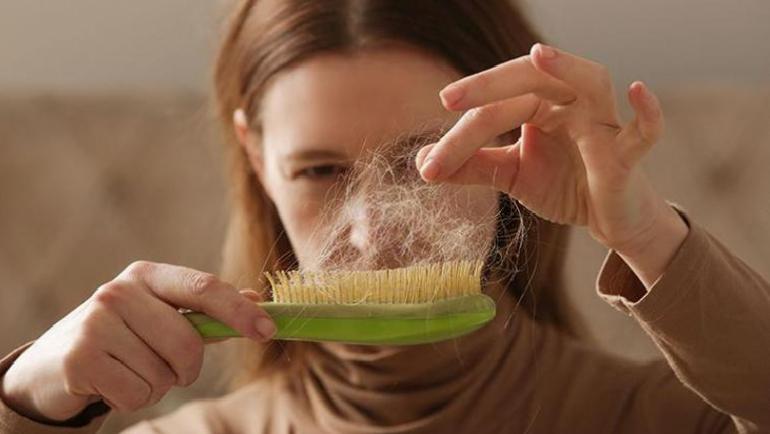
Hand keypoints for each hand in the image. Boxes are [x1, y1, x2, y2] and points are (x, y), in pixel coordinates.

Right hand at [0, 261, 274, 422]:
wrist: (53, 363)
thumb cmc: (123, 337)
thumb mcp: (162, 316)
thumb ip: (209, 312)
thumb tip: (258, 301)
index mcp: (148, 275)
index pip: (204, 287)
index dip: (239, 310)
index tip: (268, 331)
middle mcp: (120, 291)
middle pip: (188, 342)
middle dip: (187, 368)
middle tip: (167, 368)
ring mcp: (96, 322)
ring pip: (163, 374)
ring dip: (156, 385)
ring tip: (129, 371)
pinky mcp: (80, 357)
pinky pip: (137, 394)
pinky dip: (132, 399)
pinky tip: (111, 384)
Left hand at [416, 43, 684, 260]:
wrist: (608, 219)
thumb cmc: (563, 186)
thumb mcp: (511, 175)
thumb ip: (472, 167)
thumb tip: (422, 164)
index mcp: (539, 104)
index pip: (495, 108)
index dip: (460, 134)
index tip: (428, 165)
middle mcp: (569, 103)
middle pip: (531, 80)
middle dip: (490, 85)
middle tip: (449, 98)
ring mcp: (601, 123)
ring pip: (589, 81)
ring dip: (567, 67)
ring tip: (540, 56)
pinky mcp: (627, 154)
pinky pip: (643, 130)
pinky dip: (647, 112)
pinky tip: (637, 90)